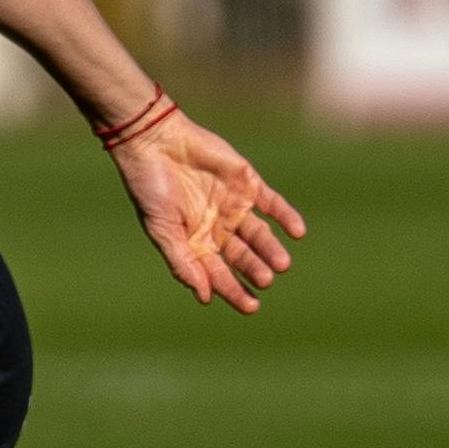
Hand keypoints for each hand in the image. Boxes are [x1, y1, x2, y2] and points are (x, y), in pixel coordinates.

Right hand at [105, 107, 304, 312]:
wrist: (155, 141)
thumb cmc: (150, 187)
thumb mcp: (162, 229)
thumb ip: (183, 262)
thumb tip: (204, 297)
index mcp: (195, 243)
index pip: (219, 273)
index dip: (234, 291)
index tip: (251, 306)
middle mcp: (217, 228)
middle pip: (242, 256)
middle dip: (254, 269)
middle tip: (266, 280)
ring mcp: (234, 206)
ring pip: (259, 234)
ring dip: (271, 249)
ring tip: (282, 264)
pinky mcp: (247, 183)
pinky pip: (271, 203)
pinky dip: (285, 216)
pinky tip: (298, 232)